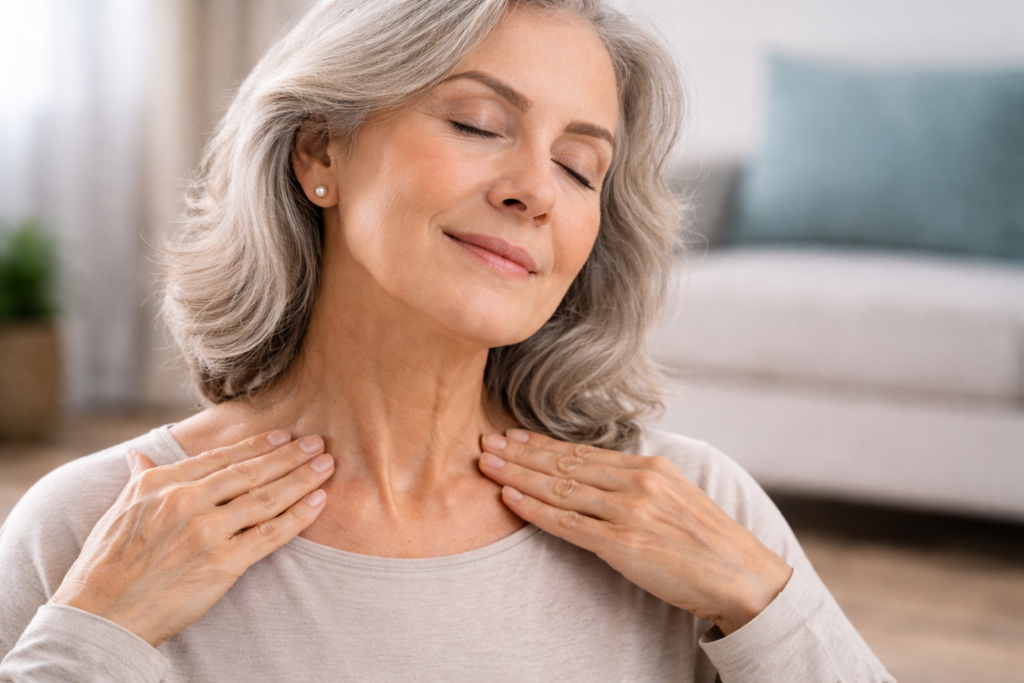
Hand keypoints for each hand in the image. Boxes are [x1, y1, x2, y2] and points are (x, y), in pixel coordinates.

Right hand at [49, 431, 334, 646]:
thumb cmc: (107, 564)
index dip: (257, 446)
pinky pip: (270, 534)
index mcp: (162, 484)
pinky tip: (318, 501)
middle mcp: (186, 501)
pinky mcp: (222, 563)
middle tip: (318, 442)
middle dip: (289, 455)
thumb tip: (139, 456)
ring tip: (326, 465)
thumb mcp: (119, 510)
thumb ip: (139, 479)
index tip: (283, 435)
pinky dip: (298, 516)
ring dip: (302, 479)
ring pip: (266, 498)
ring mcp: (207, 532)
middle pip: (250, 472)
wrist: (101, 615)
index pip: (221, 458)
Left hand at [478, 430, 791, 634]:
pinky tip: (510, 498)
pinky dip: (534, 509)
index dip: (543, 443)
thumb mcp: (676, 497)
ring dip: (518, 475)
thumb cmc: (708, 542)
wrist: (743, 576)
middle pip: (565, 464)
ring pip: (560, 488)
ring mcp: (630, 512)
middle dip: (521, 453)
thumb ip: (638, 484)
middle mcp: (637, 482)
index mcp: (650, 467)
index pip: (583, 452)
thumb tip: (601, 477)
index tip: (513, 435)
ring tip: (487, 464)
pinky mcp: (624, 544)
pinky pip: (568, 523)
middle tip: (485, 442)